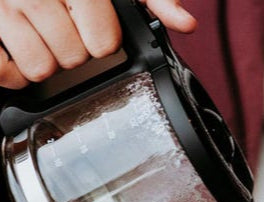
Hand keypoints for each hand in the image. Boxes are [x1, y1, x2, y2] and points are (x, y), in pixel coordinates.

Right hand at [0, 0, 195, 88]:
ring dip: (45, 60)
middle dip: (73, 49)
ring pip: (41, 69)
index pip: (103, 42)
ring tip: (41, 34)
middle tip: (63, 28)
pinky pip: (6, 74)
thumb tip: (186, 23)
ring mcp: (5, 6)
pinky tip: (19, 50)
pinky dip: (13, 72)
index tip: (92, 25)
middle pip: (73, 59)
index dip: (102, 39)